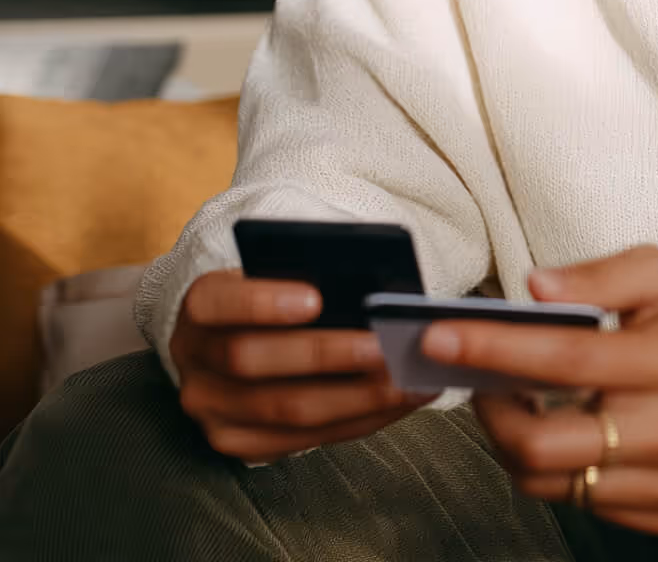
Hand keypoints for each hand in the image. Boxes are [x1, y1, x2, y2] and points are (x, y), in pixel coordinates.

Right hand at [170, 269, 437, 462]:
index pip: (217, 302)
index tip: (317, 298)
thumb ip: (309, 276)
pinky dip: (358, 420)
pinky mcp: (237, 443)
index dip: (262, 302)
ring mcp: (211, 410)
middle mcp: (195, 361)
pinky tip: (396, 402)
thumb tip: (371, 289)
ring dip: (355, 397)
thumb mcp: (278, 272)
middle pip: (254, 363)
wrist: (231, 336)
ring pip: (284, 410)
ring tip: (406, 379)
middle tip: (387, 346)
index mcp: (200, 306)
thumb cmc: (274, 292)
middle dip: (329, 355)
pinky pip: (303, 440)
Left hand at [420, 245, 657, 534]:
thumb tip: (534, 289)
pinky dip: (556, 467)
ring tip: (514, 401)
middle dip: (489, 411)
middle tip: (478, 377)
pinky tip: (564, 429)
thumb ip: (599, 275)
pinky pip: (580, 503)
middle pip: (542, 445)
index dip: (494, 348)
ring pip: (551, 482)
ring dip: (513, 441)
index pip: (564, 359)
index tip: (439, 336)